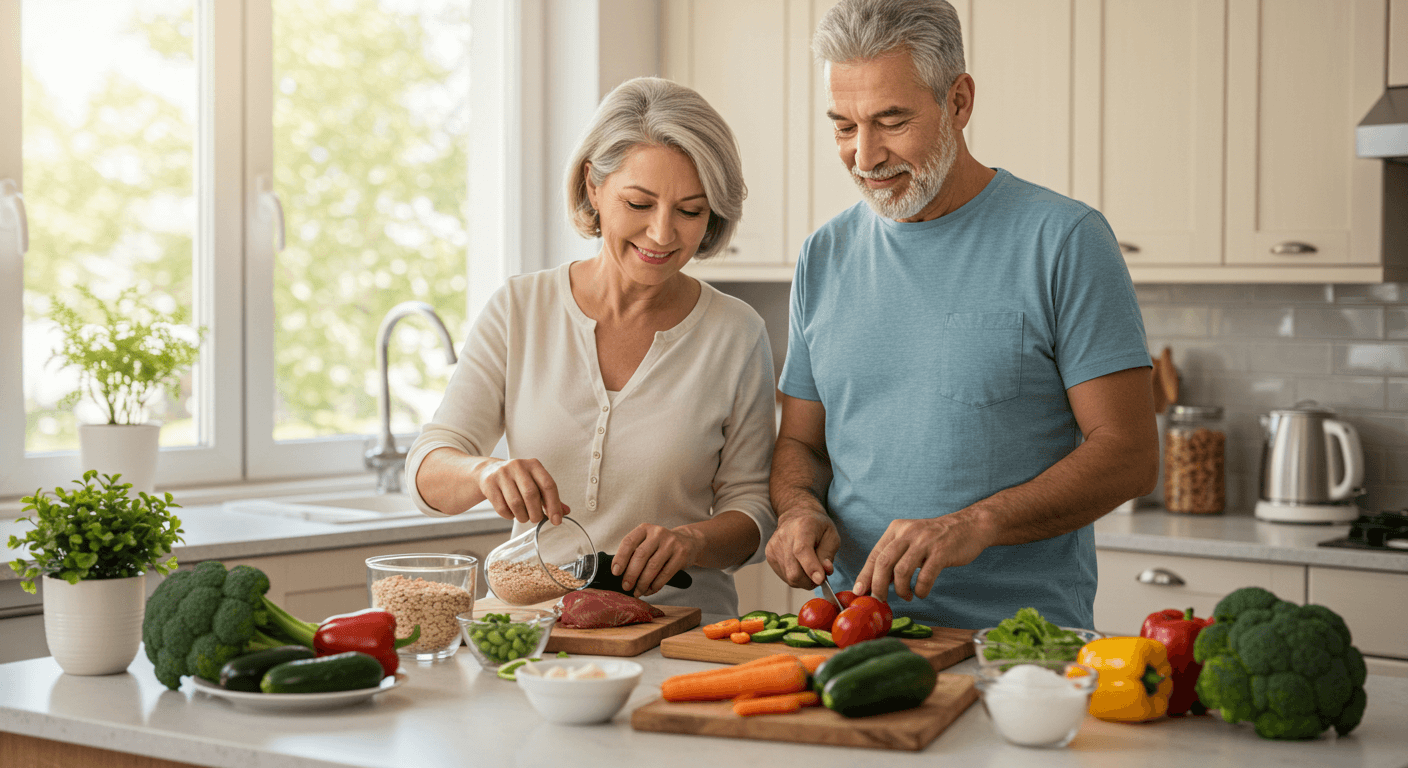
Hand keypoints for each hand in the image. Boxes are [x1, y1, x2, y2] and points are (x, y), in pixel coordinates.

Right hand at [473, 458, 567, 524]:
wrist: (489, 471)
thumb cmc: (518, 480)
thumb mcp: (535, 483)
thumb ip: (550, 497)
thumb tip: (565, 512)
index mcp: (534, 465)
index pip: (548, 485)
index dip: (554, 505)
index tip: (556, 520)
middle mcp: (518, 466)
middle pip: (531, 494)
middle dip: (536, 513)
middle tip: (536, 519)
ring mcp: (502, 473)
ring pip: (516, 503)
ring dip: (522, 516)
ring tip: (524, 517)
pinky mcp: (489, 484)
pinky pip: (502, 507)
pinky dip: (509, 516)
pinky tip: (512, 513)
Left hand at [613, 524, 702, 596]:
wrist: (687, 542)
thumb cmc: (660, 546)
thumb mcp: (647, 542)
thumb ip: (634, 553)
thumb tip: (619, 574)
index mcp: (645, 529)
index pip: (628, 542)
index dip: (620, 558)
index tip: (615, 573)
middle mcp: (658, 533)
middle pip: (640, 555)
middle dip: (631, 574)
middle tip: (626, 586)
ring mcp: (671, 543)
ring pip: (653, 566)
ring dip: (643, 583)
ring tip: (637, 592)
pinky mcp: (681, 554)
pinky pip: (665, 573)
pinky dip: (655, 585)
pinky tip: (650, 590)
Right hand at [765, 508, 839, 588]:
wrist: (796, 515)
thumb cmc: (817, 526)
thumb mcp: (832, 536)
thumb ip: (828, 555)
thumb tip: (824, 573)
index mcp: (803, 527)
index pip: (802, 550)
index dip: (810, 567)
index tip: (820, 579)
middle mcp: (784, 536)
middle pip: (794, 571)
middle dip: (810, 581)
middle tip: (820, 575)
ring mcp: (774, 546)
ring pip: (790, 577)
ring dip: (804, 579)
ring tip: (810, 566)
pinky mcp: (769, 555)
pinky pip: (785, 576)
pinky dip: (795, 576)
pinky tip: (800, 564)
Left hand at [853, 514, 988, 600]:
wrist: (970, 526)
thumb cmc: (937, 538)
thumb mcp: (912, 540)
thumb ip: (896, 557)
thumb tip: (877, 582)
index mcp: (897, 529)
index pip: (875, 554)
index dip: (865, 575)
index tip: (859, 591)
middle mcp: (908, 533)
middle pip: (883, 563)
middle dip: (878, 586)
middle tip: (881, 600)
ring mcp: (924, 541)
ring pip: (901, 571)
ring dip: (901, 590)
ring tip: (907, 596)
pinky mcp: (941, 552)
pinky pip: (924, 577)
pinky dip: (920, 590)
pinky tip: (921, 592)